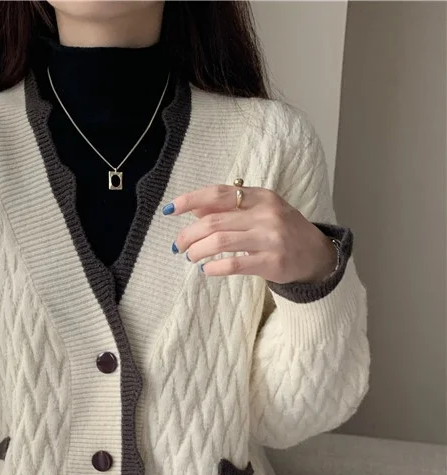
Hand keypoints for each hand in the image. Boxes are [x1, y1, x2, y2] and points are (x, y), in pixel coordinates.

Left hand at [165, 183, 336, 283]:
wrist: (316, 254)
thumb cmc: (281, 230)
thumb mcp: (259, 211)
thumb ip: (228, 209)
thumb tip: (194, 208)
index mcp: (260, 197)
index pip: (219, 194)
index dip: (191, 200)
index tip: (170, 209)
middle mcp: (266, 214)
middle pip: (214, 221)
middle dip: (188, 234)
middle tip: (178, 246)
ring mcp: (270, 238)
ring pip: (220, 241)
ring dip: (198, 251)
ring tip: (190, 257)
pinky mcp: (272, 262)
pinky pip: (235, 264)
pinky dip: (215, 267)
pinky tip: (207, 269)